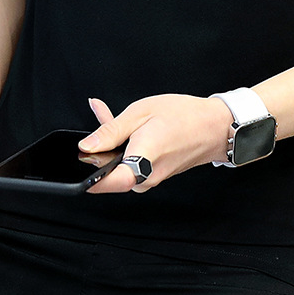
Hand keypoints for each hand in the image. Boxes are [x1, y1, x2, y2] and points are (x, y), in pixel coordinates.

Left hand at [79, 95, 231, 192]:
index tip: (79, 157)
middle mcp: (145, 178)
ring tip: (114, 117)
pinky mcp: (153, 176)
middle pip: (108, 171)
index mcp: (142, 160)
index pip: (107, 182)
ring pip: (118, 166)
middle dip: (99, 147)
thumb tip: (86, 145)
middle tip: (102, 118)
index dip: (87, 175)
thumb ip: (110, 130)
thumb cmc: (183, 116)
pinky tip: (128, 127)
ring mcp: (150, 180)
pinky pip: (131, 165)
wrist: (214, 127)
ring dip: (112, 145)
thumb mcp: (141, 112)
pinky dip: (125, 147)